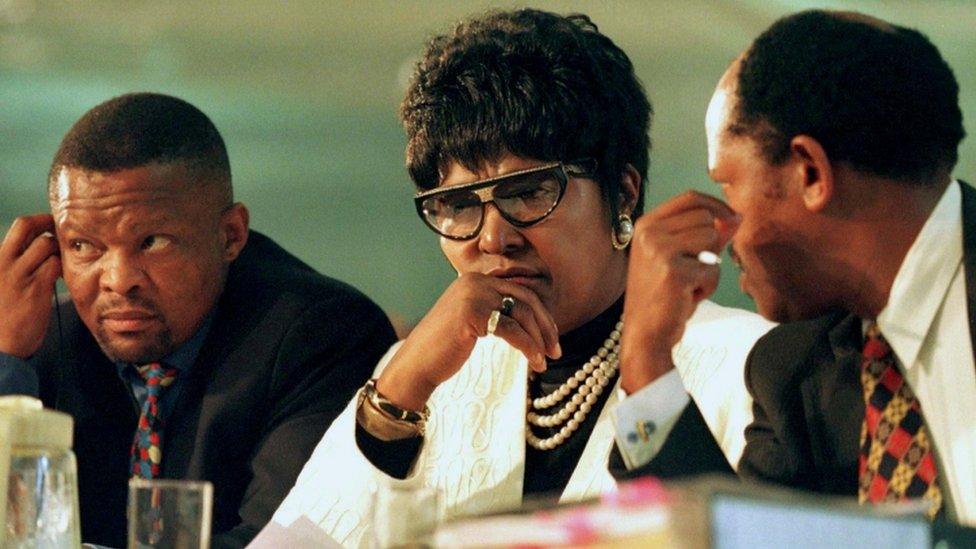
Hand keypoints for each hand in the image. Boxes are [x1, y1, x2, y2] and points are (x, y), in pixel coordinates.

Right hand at [0, 214, 61, 357]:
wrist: (0, 345)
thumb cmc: (3, 316)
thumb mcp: (2, 283)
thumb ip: (14, 265)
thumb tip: (35, 250)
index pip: (18, 228)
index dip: (37, 222)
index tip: (49, 226)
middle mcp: (3, 262)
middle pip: (26, 225)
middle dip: (47, 221)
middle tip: (61, 230)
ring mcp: (18, 274)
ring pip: (46, 244)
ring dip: (59, 249)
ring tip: (63, 259)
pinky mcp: (35, 289)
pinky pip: (55, 265)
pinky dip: (64, 266)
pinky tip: (64, 275)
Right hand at [377, 272, 560, 410]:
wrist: (416, 364)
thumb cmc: (445, 348)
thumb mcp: (473, 320)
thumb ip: (496, 310)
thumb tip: (535, 318)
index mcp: (476, 279)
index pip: (520, 291)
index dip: (542, 315)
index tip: (551, 338)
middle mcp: (475, 281)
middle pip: (525, 300)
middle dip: (546, 326)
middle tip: (556, 350)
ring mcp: (472, 295)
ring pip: (521, 314)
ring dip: (539, 340)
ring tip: (545, 361)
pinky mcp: (472, 314)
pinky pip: (512, 330)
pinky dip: (528, 347)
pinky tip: (535, 361)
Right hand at [619, 192, 738, 393]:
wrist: (645, 332)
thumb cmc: (663, 295)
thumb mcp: (680, 258)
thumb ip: (705, 235)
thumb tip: (736, 216)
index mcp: (646, 225)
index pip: (690, 198)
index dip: (716, 204)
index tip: (732, 217)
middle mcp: (649, 233)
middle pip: (705, 218)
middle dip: (711, 244)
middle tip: (694, 269)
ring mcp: (659, 250)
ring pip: (711, 239)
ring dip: (710, 265)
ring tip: (690, 283)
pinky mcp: (674, 271)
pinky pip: (712, 269)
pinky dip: (707, 286)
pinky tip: (687, 297)